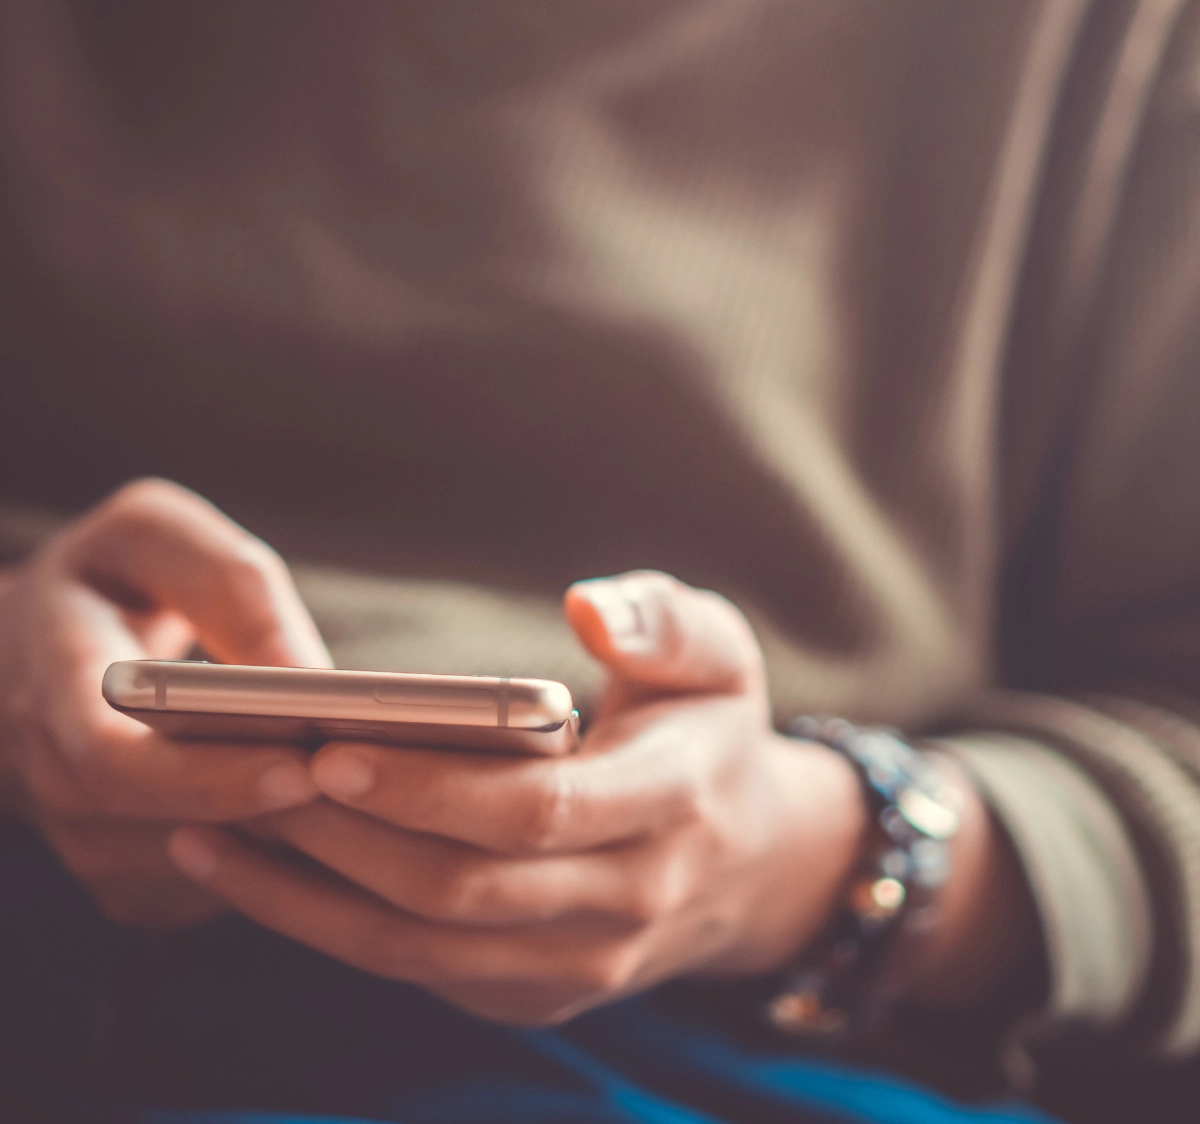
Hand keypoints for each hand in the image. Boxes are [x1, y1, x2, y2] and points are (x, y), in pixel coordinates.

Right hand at [0, 479, 329, 927]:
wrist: (37, 644)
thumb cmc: (114, 578)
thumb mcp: (154, 536)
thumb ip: (229, 589)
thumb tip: (307, 675)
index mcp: (47, 673)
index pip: (110, 753)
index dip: (204, 772)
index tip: (300, 763)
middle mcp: (45, 767)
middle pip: (152, 822)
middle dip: (262, 810)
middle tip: (358, 793)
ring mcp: (74, 831)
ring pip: (183, 867)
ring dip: (276, 845)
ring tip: (365, 805)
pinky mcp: (117, 870)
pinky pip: (200, 888)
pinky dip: (271, 866)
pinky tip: (335, 824)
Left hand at [166, 571, 868, 1023]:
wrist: (749, 859)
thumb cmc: (710, 730)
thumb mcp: (718, 651)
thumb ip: (660, 618)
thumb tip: (585, 606)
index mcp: (671, 803)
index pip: (534, 812)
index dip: (428, 787)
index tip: (329, 745)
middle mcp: (628, 901)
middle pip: (459, 889)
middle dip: (341, 838)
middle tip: (244, 776)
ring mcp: (583, 963)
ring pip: (424, 951)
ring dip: (309, 900)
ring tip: (208, 834)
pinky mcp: (539, 992)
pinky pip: (422, 975)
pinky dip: (333, 931)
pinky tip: (265, 876)